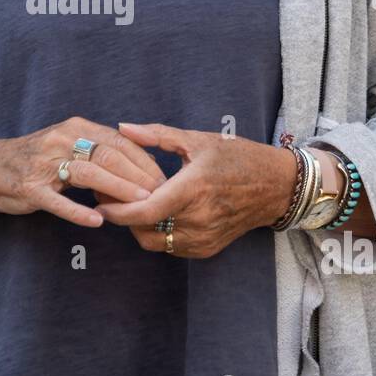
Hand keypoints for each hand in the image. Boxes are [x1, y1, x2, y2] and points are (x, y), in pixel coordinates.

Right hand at [0, 116, 167, 228]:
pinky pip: (57, 200)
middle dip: (138, 176)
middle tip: (159, 195)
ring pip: (87, 174)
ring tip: (139, 204)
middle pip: (108, 155)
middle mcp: (61, 140)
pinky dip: (78, 211)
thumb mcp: (69, 145)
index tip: (163, 179)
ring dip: (117, 189)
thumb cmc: (38, 160)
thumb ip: (99, 152)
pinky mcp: (29, 187)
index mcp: (76, 128)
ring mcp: (44, 164)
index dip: (144, 161)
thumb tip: (140, 167)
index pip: (119, 141)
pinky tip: (97, 221)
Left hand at [91, 121, 296, 257]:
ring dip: (138, 226)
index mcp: (194, 189)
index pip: (145, 212)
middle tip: (107, 196)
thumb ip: (157, 135)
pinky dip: (157, 233)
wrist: (277, 186)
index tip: (98, 202)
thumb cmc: (238, 158)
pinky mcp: (207, 248)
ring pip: (154, 242)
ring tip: (131, 204)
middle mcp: (199, 218)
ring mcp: (204, 238)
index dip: (117, 211)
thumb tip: (122, 127)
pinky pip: (171, 247)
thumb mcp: (198, 140)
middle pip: (144, 229)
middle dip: (122, 216)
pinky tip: (155, 213)